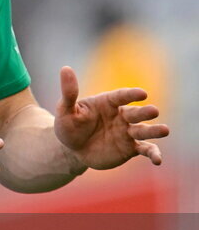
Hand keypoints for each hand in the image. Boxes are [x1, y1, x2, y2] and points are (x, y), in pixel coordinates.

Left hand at [54, 66, 168, 170]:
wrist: (72, 149)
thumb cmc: (69, 125)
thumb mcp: (65, 109)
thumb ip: (69, 92)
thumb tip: (65, 69)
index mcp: (107, 102)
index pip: (121, 96)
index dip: (131, 94)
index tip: (142, 93)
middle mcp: (121, 115)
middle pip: (135, 113)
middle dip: (145, 112)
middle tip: (154, 111)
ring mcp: (127, 132)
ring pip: (143, 130)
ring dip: (154, 130)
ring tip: (165, 130)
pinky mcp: (130, 148)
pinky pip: (144, 149)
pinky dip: (153, 153)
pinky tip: (158, 160)